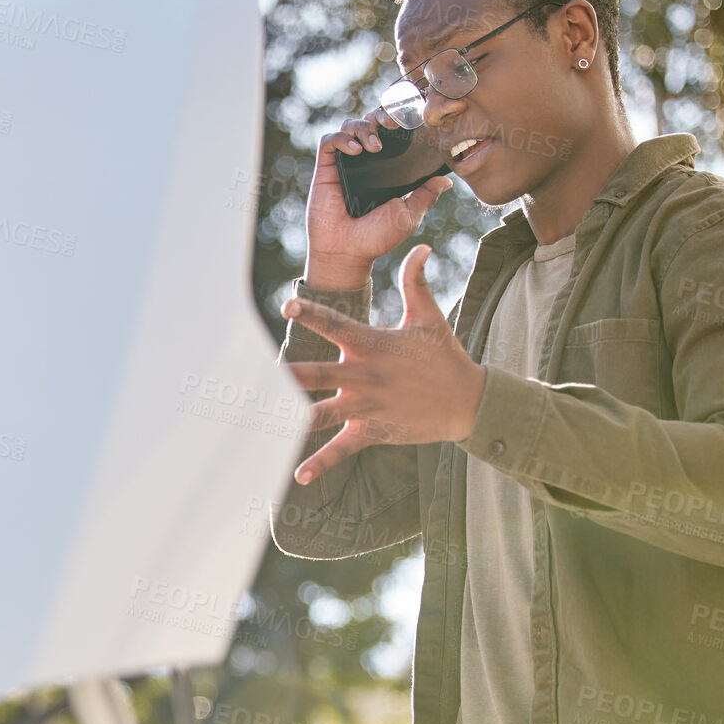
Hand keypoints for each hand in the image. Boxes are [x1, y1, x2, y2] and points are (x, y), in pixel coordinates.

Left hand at [284, 244, 487, 484]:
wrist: (469, 401)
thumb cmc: (444, 356)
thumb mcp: (429, 317)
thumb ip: (415, 282)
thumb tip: (420, 246)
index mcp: (372, 345)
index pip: (335, 325)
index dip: (311, 313)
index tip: (287, 304)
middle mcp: (364, 375)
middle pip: (316, 374)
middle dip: (286, 375)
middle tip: (255, 376)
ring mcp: (366, 405)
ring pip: (321, 413)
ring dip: (291, 418)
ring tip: (263, 423)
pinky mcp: (373, 430)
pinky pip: (342, 449)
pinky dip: (321, 463)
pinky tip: (298, 476)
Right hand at [305, 108, 453, 285]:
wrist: (348, 252)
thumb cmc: (377, 237)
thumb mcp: (409, 214)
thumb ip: (426, 195)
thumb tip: (446, 180)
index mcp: (386, 169)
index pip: (392, 134)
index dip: (399, 121)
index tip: (410, 120)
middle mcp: (365, 162)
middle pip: (370, 121)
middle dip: (381, 115)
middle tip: (392, 124)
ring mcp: (345, 163)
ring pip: (350, 126)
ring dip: (364, 127)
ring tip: (374, 145)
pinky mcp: (325, 168)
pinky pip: (329, 141)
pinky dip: (342, 139)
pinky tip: (356, 151)